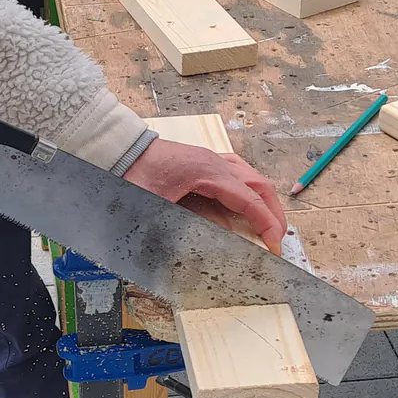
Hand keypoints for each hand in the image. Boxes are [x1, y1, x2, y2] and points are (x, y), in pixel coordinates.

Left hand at [123, 139, 287, 253]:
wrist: (119, 151)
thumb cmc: (133, 176)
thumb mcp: (155, 209)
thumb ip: (183, 228)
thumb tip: (212, 247)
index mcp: (208, 172)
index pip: (249, 200)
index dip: (266, 224)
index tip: (275, 246)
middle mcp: (215, 162)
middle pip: (259, 186)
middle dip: (273, 214)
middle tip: (278, 240)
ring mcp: (211, 159)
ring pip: (252, 177)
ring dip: (264, 201)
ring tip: (269, 224)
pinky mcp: (204, 161)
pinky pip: (238, 172)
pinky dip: (250, 190)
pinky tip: (248, 202)